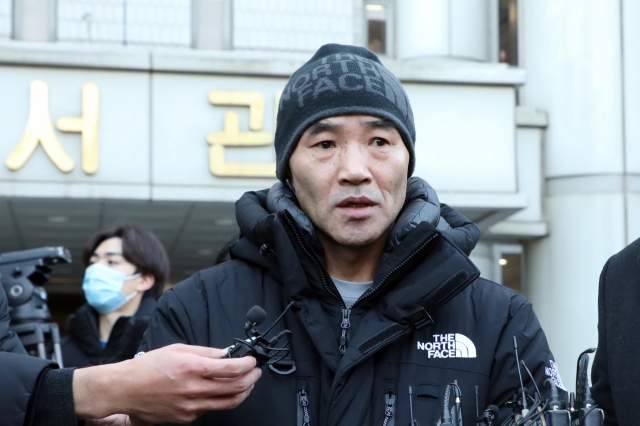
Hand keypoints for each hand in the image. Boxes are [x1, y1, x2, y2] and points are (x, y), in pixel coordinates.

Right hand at [74, 344, 261, 423]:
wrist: (125, 389)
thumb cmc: (148, 367)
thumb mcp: (178, 349)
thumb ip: (205, 352)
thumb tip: (226, 353)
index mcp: (192, 368)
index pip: (232, 369)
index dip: (248, 364)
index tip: (252, 360)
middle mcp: (193, 389)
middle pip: (235, 388)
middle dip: (252, 379)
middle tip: (256, 372)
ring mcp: (191, 406)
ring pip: (228, 403)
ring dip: (243, 392)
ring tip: (247, 383)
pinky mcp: (186, 417)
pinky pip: (211, 409)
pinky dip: (222, 399)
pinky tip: (221, 391)